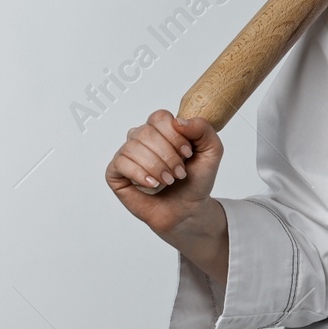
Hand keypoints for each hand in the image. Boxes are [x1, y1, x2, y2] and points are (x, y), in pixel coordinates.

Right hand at [105, 110, 229, 282]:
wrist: (187, 210)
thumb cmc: (196, 181)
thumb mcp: (212, 152)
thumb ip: (204, 130)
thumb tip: (179, 121)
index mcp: (162, 129)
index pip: (160, 117)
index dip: (174, 136)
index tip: (187, 154)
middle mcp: (141, 138)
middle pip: (147, 132)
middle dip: (167, 155)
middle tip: (179, 173)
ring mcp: (127, 154)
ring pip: (133, 147)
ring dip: (156, 167)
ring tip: (168, 181)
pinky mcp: (116, 172)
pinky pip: (120, 163)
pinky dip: (139, 174)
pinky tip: (152, 184)